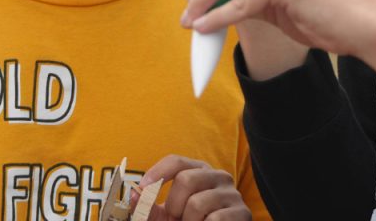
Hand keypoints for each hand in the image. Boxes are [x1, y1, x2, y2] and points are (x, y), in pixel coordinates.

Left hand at [135, 155, 250, 219]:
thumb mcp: (167, 216)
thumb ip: (149, 208)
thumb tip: (133, 196)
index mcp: (199, 171)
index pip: (176, 161)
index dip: (157, 173)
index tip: (143, 188)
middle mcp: (218, 176)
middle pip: (185, 179)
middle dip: (174, 205)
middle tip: (176, 219)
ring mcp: (232, 194)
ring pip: (197, 203)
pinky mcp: (242, 213)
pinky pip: (214, 219)